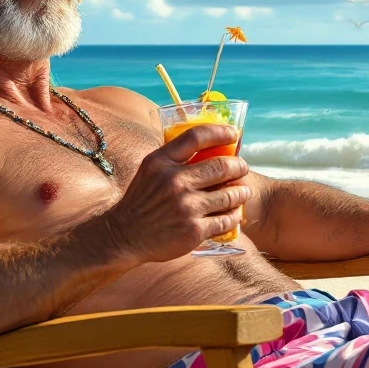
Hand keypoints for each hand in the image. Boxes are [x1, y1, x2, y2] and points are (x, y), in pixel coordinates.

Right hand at [108, 124, 250, 263]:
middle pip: (221, 166)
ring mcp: (186, 207)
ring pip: (230, 195)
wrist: (125, 235)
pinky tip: (234, 213)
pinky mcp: (194, 230)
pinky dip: (234, 216)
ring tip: (242, 191)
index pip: (196, 137)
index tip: (234, 133)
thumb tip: (208, 144)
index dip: (220, 132)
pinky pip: (226, 220)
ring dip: (241, 192)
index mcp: (161, 162)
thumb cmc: (142, 200)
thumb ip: (174, 157)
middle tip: (242, 167)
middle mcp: (175, 182)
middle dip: (239, 166)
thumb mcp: (150, 169)